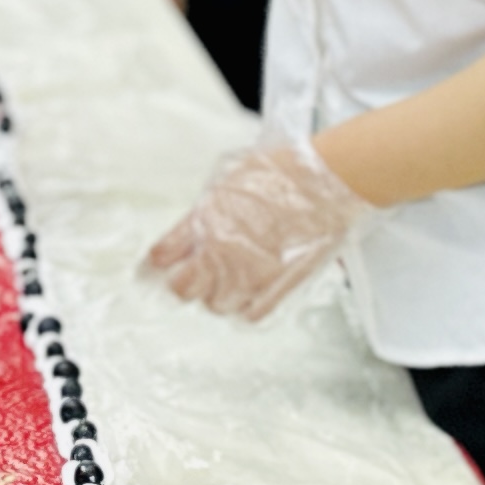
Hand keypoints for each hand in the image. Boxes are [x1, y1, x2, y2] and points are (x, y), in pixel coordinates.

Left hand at [141, 134, 368, 319]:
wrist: (328, 178)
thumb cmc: (284, 170)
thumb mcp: (227, 178)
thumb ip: (203, 210)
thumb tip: (189, 229)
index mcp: (205, 221)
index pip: (162, 256)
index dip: (156, 263)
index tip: (157, 266)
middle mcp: (223, 252)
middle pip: (183, 289)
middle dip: (183, 281)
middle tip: (190, 273)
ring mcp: (252, 273)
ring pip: (215, 305)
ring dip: (215, 294)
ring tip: (225, 279)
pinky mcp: (280, 286)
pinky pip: (250, 314)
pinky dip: (244, 307)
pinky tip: (248, 292)